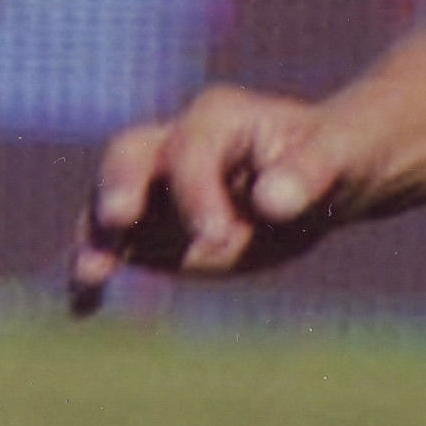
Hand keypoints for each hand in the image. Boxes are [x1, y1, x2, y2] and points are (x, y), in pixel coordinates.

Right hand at [69, 87, 361, 310]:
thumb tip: (273, 201)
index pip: (192, 149)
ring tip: (88, 280)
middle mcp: (175, 145)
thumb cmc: (340, 154)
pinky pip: (112, 249)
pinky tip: (82, 306)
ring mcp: (156, 189)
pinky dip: (94, 274)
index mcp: (221, 119)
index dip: (196, 191)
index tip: (217, 237)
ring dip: (95, 240)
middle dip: (119, 188)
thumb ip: (309, 172)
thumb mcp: (343, 154)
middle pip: (129, 157)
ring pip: (109, 206)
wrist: (328, 181)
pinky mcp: (151, 231)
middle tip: (118, 222)